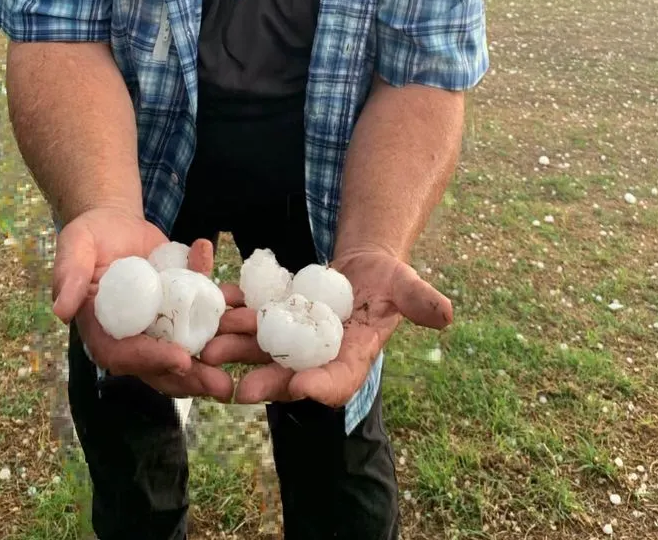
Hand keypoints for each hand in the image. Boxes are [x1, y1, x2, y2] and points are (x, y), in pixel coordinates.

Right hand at [52, 206, 234, 400]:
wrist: (115, 223)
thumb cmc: (89, 237)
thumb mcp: (74, 247)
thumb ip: (70, 276)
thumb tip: (61, 309)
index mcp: (103, 330)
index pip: (124, 355)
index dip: (152, 360)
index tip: (181, 359)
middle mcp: (134, 335)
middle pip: (162, 364)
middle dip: (193, 377)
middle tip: (223, 385)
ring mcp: (160, 323)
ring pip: (190, 345)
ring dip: (218, 349)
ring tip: (245, 348)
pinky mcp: (180, 304)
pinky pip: (204, 310)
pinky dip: (224, 305)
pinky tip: (241, 298)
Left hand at [201, 250, 451, 405]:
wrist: (366, 267)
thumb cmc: (390, 280)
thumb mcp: (406, 286)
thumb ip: (420, 301)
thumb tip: (445, 314)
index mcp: (355, 354)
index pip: (340, 380)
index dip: (322, 387)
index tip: (301, 388)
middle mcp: (321, 354)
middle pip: (292, 373)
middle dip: (266, 381)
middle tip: (239, 389)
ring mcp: (295, 336)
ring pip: (263, 348)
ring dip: (238, 350)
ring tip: (211, 349)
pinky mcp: (277, 316)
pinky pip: (252, 318)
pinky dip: (235, 313)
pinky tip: (216, 305)